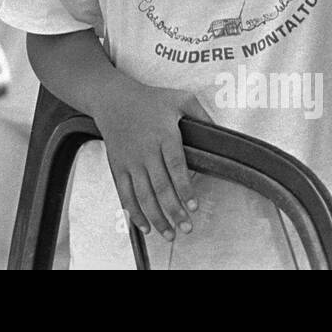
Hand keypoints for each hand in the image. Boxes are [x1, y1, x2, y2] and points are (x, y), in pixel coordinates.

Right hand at [92, 81, 202, 242]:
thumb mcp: (180, 99)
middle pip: (160, 186)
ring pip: (143, 194)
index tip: (193, 206)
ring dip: (156, 217)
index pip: (176, 165)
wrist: (112, 98)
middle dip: (173, 210)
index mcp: (164, 134)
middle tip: (186, 227)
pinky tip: (144, 226)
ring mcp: (130, 160)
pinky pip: (124, 193)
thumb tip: (220, 132)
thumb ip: (201, 114)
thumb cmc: (149, 99)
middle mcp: (146, 150)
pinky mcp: (118, 166)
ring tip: (169, 234)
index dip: (184, 187)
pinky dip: (133, 212)